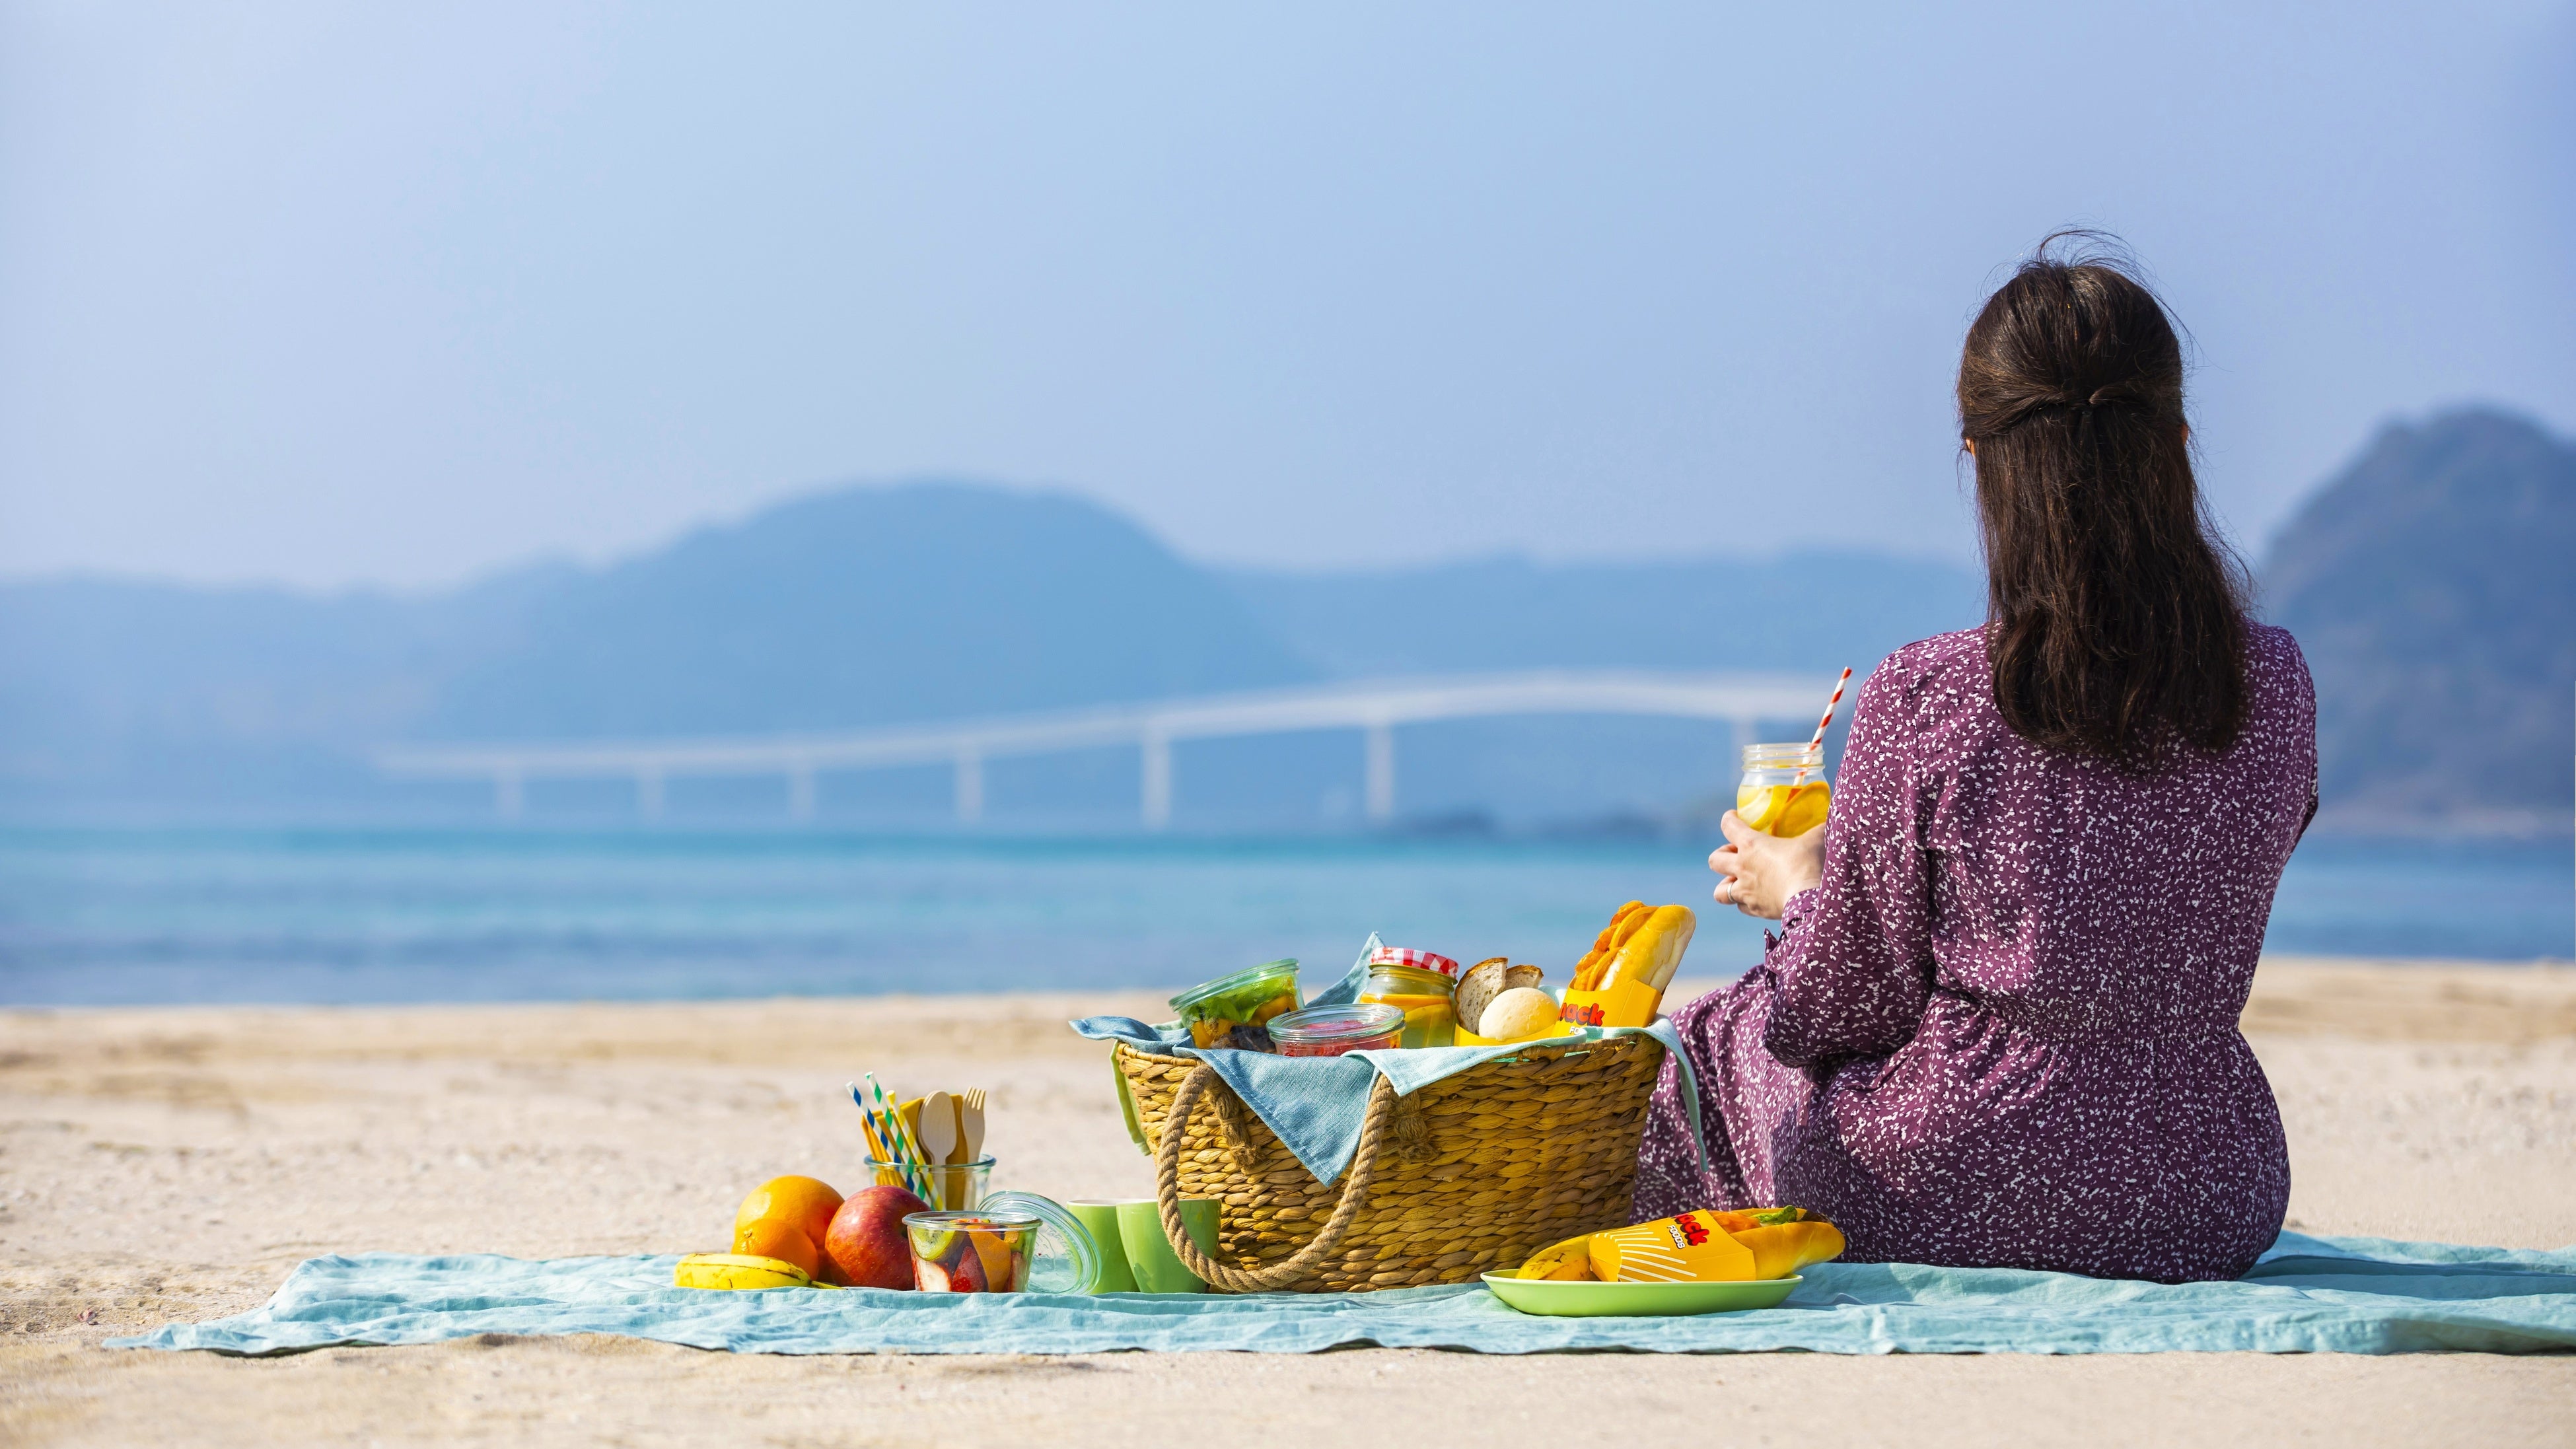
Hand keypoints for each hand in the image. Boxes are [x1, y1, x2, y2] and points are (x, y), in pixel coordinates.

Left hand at [1708, 811, 1826, 919]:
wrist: (1811, 901)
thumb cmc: (1810, 864)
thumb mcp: (1816, 839)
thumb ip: (1819, 827)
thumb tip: (1830, 818)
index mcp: (1751, 845)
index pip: (1728, 826)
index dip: (1729, 819)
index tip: (1734, 817)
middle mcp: (1742, 868)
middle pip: (1715, 860)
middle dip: (1722, 855)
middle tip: (1737, 854)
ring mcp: (1746, 892)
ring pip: (1720, 890)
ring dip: (1726, 884)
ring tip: (1738, 880)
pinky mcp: (1756, 910)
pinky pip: (1741, 906)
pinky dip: (1745, 902)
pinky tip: (1756, 897)